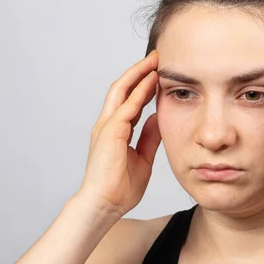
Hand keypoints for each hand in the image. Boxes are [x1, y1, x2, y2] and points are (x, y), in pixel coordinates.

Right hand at [78, 50, 161, 216]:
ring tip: (155, 61)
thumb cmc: (120, 188)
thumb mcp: (142, 158)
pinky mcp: (110, 133)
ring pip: (121, 91)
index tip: (158, 72)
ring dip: (138, 74)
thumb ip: (148, 137)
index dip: (143, 84)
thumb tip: (156, 119)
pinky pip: (126, 107)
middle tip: (157, 57)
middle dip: (139, 71)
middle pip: (122, 88)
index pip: (129, 99)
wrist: (104, 206)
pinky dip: (139, 93)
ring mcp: (106, 127)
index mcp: (115, 130)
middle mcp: (108, 124)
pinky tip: (151, 81)